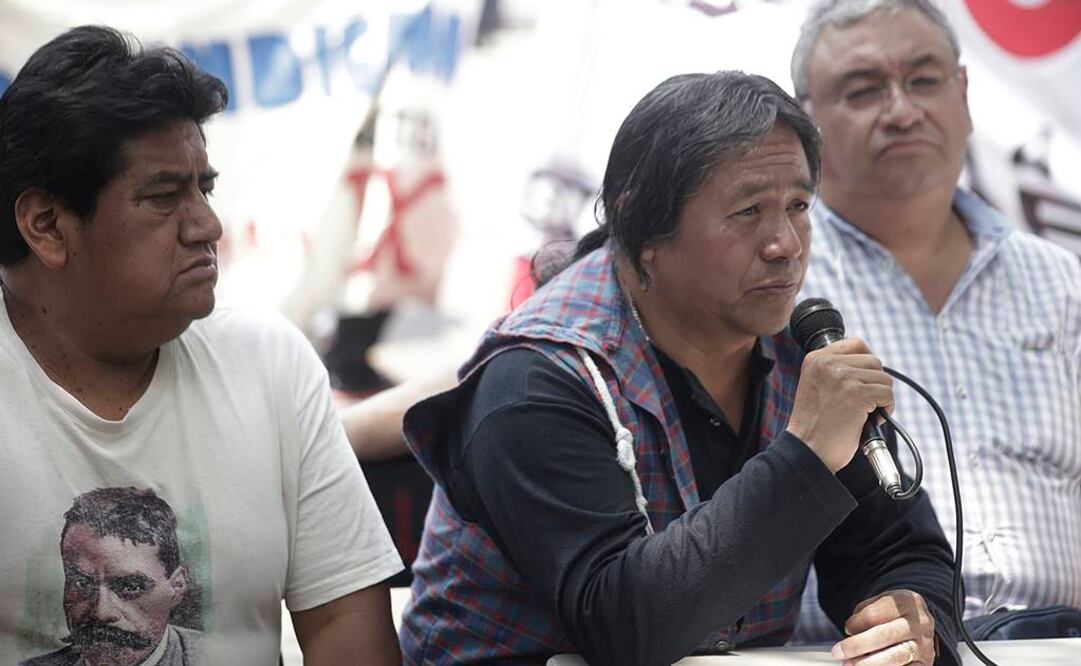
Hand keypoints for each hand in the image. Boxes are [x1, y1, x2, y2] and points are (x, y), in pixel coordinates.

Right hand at [785, 338, 892, 472]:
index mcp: (815, 359)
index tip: (863, 381)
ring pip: (884, 378)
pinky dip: (886, 409)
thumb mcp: (817, 386)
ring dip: (880, 398)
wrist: (807, 451)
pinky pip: (887, 394)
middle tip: (862, 404)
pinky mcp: (858, 394)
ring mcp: (843, 377)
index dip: (866, 363)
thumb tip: (869, 366)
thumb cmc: (814, 426)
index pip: (856, 344)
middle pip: (874, 361)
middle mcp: (828, 363)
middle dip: (874, 383)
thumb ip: (835, 371)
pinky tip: (869, 420)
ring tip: (863, 414)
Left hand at [831, 589, 936, 664]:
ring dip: (869, 663)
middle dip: (858, 645)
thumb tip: (851, 633)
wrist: (918, 624)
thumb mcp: (880, 602)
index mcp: (907, 601)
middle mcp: (919, 623)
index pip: (876, 612)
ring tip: (849, 664)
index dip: (858, 622)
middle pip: (885, 635)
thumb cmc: (891, 613)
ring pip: (896, 656)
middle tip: (838, 652)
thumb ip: (865, 614)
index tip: (847, 629)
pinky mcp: (925, 663)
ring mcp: (924, 645)